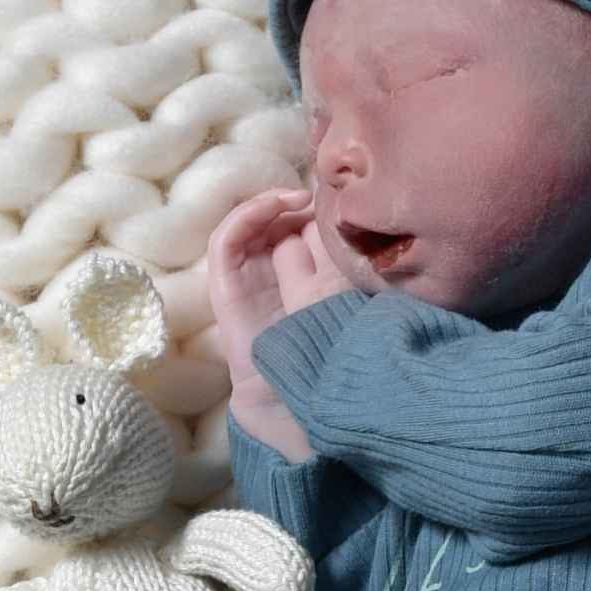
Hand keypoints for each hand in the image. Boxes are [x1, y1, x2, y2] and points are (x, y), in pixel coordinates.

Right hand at [208, 188, 353, 386]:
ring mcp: (244, 276)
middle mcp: (269, 271)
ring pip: (250, 223)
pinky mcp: (224, 283)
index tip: (342, 201)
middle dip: (297, 202)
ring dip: (271, 202)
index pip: (300, 228)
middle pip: (276, 220)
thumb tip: (366, 231)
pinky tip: (274, 207)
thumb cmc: (323, 353)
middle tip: (322, 195)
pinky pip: (225, 240)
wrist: (292, 395)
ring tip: (299, 197)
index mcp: (297, 275)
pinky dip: (246, 216)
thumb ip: (347, 269)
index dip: (317, 209)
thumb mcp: (344, 300)